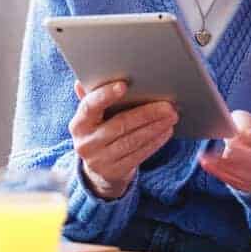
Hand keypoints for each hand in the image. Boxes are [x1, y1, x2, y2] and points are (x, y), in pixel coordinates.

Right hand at [69, 80, 178, 199]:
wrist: (98, 169)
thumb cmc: (100, 131)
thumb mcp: (93, 117)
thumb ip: (93, 98)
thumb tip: (82, 80)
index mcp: (79, 123)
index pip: (90, 106)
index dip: (105, 95)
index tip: (124, 85)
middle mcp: (86, 143)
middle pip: (120, 124)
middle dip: (146, 113)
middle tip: (168, 105)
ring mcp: (100, 160)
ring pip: (132, 140)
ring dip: (155, 127)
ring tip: (172, 116)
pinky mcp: (115, 172)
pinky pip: (139, 154)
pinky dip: (155, 141)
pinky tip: (166, 131)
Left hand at [199, 110, 250, 193]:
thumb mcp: (249, 119)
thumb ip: (243, 123)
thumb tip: (234, 134)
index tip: (242, 134)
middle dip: (243, 157)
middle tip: (227, 150)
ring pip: (249, 177)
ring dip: (227, 168)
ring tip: (209, 158)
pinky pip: (239, 185)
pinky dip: (222, 175)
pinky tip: (209, 165)